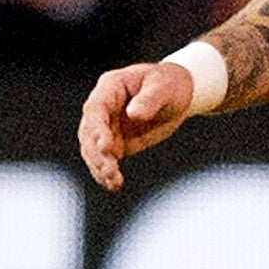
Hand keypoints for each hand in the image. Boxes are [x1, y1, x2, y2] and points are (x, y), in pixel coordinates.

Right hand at [78, 62, 193, 190]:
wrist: (178, 93)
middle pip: (90, 133)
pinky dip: (107, 172)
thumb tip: (133, 114)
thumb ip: (149, 99)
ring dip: (100, 167)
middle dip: (98, 153)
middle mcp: (102, 108)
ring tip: (114, 182)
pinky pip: (106, 158)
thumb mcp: (164, 87)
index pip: (96, 110)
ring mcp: (106, 126)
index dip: (98, 129)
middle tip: (110, 170)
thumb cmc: (170, 83)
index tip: (107, 147)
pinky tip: (113, 185)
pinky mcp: (115, 141)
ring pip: (94, 149)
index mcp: (110, 88)